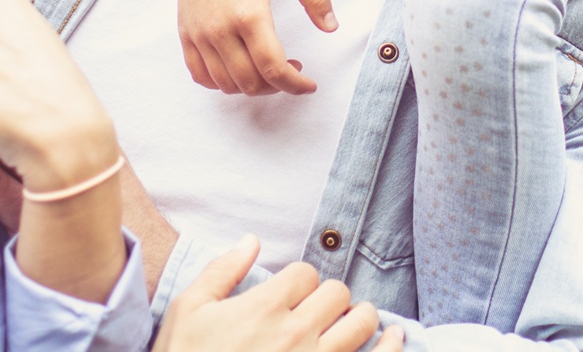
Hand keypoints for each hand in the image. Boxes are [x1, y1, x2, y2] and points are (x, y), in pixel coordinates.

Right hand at [155, 237, 403, 351]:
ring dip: (360, 317)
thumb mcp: (186, 312)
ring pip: (362, 323)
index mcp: (264, 308)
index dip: (298, 280)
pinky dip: (392, 347)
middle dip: (328, 297)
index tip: (290, 295)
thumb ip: (220, 272)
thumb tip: (250, 241)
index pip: (304, 273)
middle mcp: (296, 333)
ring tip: (353, 321)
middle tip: (319, 310)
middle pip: (336, 293)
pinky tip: (396, 337)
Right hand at [176, 0, 335, 96]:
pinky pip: (200, 75)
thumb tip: (331, 27)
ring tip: (267, 67)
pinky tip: (238, 69)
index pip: (273, 69)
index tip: (309, 84)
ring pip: (226, 84)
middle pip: (250, 83)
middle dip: (277, 86)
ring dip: (252, 86)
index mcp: (249, 14)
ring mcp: (200, 34)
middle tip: (291, 70)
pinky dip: (221, 83)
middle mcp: (220, 29)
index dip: (295, 85)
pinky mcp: (186, 33)